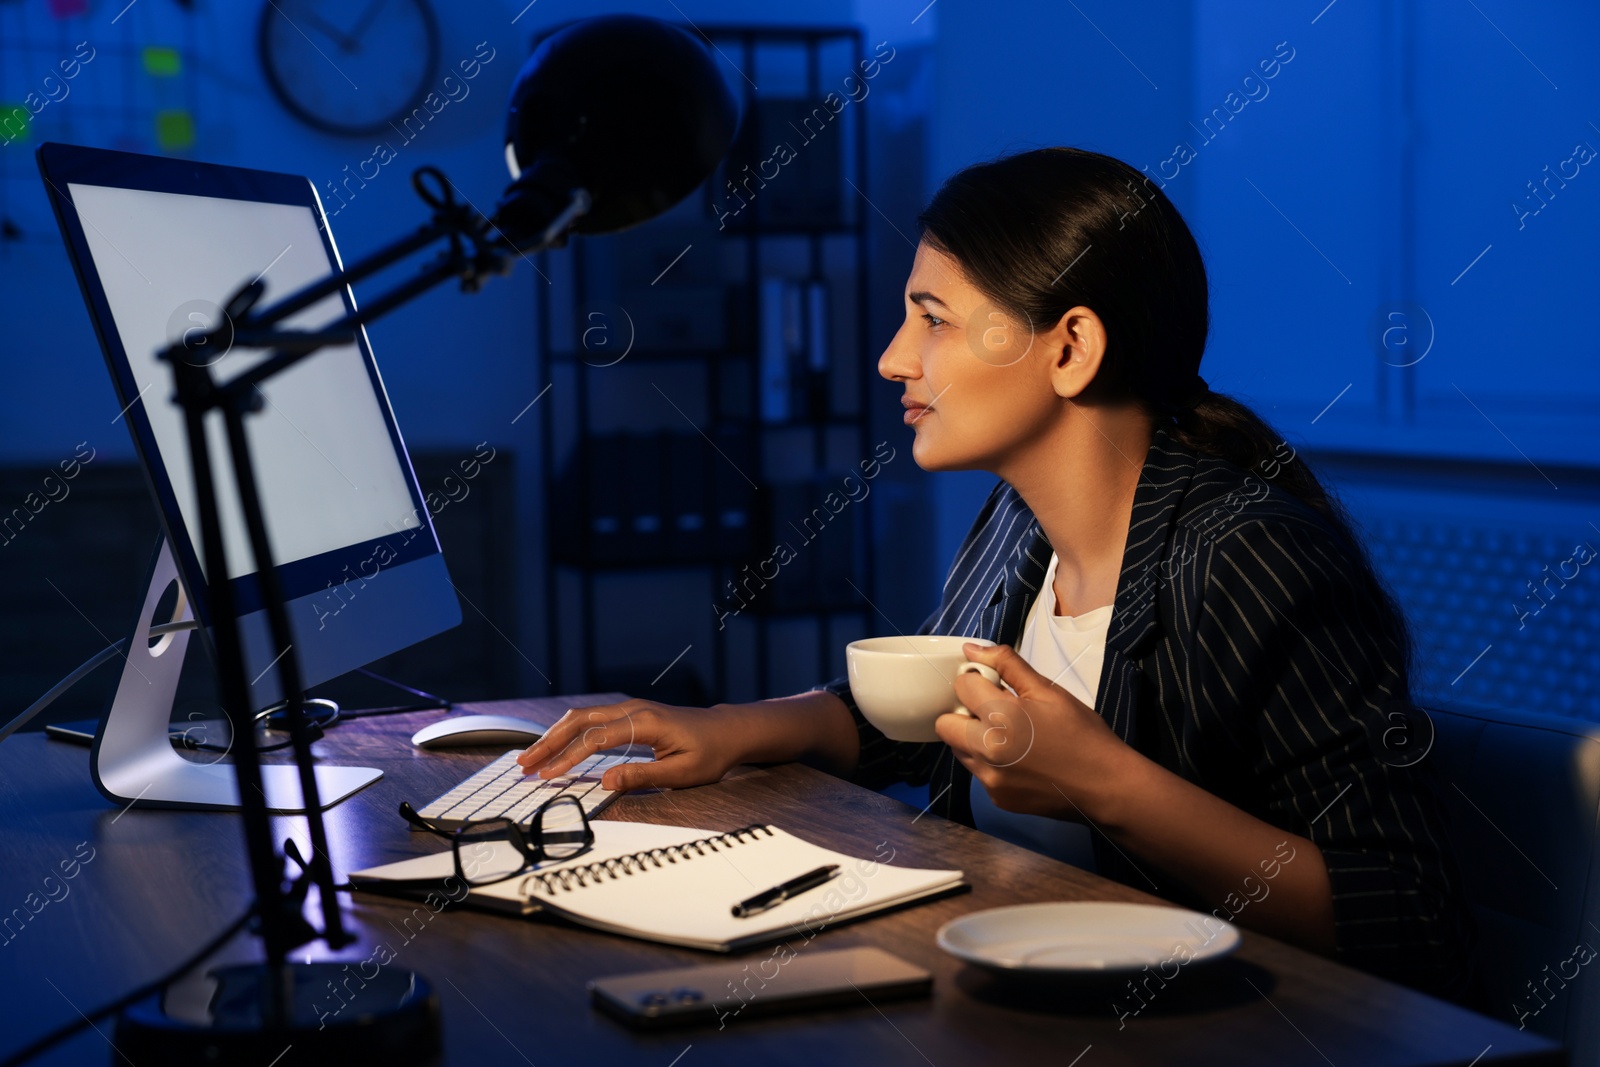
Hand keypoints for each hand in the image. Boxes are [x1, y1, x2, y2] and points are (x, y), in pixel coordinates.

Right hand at [514, 698, 740, 791]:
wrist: (726, 731)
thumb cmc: (710, 753)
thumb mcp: (682, 774)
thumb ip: (643, 777)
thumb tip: (606, 782)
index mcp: (646, 723)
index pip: (596, 740)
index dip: (568, 758)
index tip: (547, 775)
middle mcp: (634, 710)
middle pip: (580, 721)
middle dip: (549, 742)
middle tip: (524, 764)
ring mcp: (630, 709)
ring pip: (583, 717)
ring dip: (555, 735)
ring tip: (531, 756)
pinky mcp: (630, 714)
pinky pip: (593, 719)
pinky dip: (570, 732)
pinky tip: (555, 746)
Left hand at [936, 643, 1138, 821]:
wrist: (1106, 787)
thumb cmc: (1083, 734)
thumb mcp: (1048, 691)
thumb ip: (1007, 665)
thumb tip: (971, 651)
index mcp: (1001, 717)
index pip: (961, 687)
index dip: (977, 681)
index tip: (995, 686)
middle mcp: (987, 751)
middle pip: (946, 723)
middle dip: (965, 712)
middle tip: (995, 711)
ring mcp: (989, 779)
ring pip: (959, 750)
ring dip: (974, 738)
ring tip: (1010, 736)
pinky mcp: (996, 798)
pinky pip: (978, 773)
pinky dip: (990, 764)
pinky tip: (1020, 761)